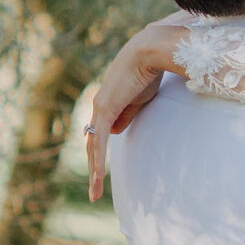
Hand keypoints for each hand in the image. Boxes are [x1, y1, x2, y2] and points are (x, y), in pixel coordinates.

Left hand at [85, 23, 181, 200]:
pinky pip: (100, 142)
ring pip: (94, 147)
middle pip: (93, 144)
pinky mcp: (105, 110)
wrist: (150, 51)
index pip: (100, 134)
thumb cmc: (149, 71)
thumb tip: (115, 132)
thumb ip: (126, 115)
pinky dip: (98, 161)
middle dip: (94, 168)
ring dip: (94, 171)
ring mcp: (100, 109)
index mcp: (107, 104)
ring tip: (95, 192)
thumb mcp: (139, 99)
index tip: (100, 172)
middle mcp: (99, 107)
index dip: (100, 154)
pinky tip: (98, 177)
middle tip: (94, 191)